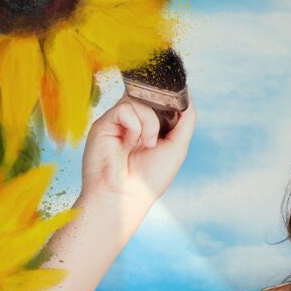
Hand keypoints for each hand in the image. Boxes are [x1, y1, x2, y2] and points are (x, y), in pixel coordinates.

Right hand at [79, 92, 196, 206]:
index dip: (170, 100)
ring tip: (146, 144)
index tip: (177, 108)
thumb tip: (187, 95)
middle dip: (160, 109)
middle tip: (161, 131)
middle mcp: (134, 121)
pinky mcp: (104, 123)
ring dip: (149, 123)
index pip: (161, 99)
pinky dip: (135, 126)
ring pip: (138, 100)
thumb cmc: (150, 178)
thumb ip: (186, 120)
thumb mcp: (177, 147)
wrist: (124, 197)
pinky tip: (131, 143)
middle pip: (149, 94)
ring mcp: (118, 121)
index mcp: (151, 126)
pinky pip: (125, 108)